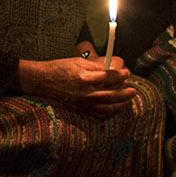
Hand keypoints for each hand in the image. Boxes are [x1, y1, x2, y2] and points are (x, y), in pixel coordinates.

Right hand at [18, 55, 136, 116]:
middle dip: (125, 92)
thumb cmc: (59, 68)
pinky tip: (115, 108)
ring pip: (107, 107)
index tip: (127, 72)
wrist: (42, 80)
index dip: (120, 74)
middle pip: (111, 95)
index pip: (108, 76)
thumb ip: (96, 66)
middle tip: (133, 89)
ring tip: (127, 99)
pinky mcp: (79, 109)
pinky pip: (98, 114)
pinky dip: (109, 112)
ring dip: (120, 104)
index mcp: (83, 77)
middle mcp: (84, 92)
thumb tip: (113, 68)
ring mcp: (82, 103)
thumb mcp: (78, 62)